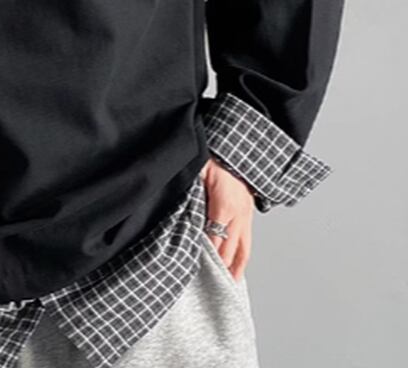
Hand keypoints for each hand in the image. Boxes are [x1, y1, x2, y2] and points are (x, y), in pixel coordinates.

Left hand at [199, 157, 254, 281]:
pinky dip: (243, 257)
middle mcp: (238, 214)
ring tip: (227, 284)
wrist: (238, 147)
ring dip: (235, 267)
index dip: (205, 252)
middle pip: (228, 247)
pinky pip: (247, 241)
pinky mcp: (250, 214)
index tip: (194, 265)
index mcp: (224, 205)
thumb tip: (181, 208)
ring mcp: (246, 216)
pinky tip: (237, 267)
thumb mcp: (199, 171)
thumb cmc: (216, 158)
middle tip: (207, 281)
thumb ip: (191, 192)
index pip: (213, 236)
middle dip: (218, 265)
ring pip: (242, 248)